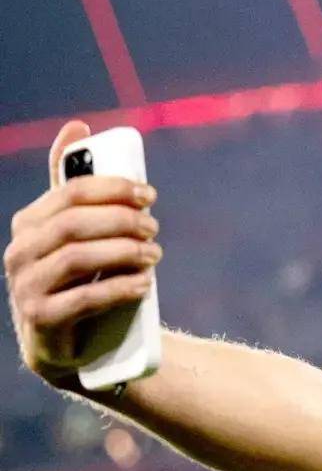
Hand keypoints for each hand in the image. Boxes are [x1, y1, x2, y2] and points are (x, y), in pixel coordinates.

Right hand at [4, 120, 160, 385]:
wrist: (71, 345)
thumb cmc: (79, 279)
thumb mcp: (75, 231)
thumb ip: (74, 185)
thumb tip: (77, 125)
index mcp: (28, 223)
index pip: (69, 193)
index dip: (112, 189)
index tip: (149, 194)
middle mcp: (19, 252)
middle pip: (73, 223)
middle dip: (121, 219)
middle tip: (155, 226)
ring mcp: (25, 288)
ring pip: (76, 258)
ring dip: (123, 252)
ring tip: (154, 254)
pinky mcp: (40, 320)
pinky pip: (82, 299)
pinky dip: (119, 288)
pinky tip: (145, 284)